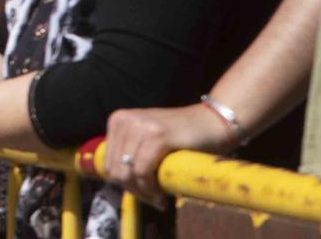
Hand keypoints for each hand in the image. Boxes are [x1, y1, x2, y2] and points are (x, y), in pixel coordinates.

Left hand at [104, 102, 238, 206]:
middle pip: (115, 170)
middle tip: (153, 199)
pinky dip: (150, 188)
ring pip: (127, 173)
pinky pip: (143, 171)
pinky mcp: (157, 135)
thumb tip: (116, 182)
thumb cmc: (182, 137)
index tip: (143, 195)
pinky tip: (162, 195)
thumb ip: (130, 153)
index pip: (108, 163)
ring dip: (143, 192)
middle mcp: (124, 120)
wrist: (212, 123)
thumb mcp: (147, 140)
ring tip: (158, 198)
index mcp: (118, 120)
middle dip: (133, 191)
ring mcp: (140, 125)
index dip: (124, 184)